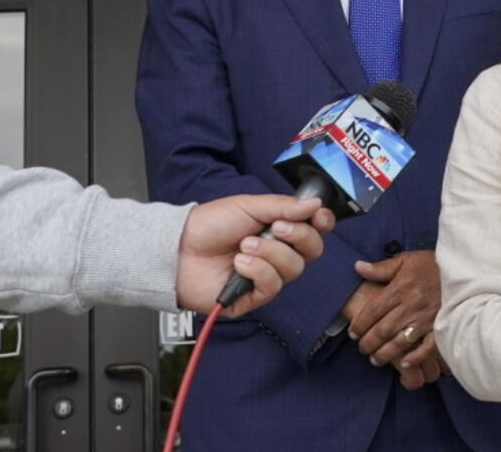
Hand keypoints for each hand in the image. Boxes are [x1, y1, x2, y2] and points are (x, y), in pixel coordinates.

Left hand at [175, 195, 334, 317]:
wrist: (178, 248)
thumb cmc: (210, 225)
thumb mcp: (248, 206)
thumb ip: (284, 206)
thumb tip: (315, 204)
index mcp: (279, 228)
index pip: (314, 229)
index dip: (322, 223)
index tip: (318, 217)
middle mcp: (277, 253)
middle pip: (312, 250)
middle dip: (298, 236)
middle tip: (276, 228)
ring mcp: (266, 275)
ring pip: (294, 268)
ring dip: (270, 254)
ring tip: (244, 246)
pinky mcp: (253, 296)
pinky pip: (273, 286)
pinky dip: (258, 271)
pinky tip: (239, 265)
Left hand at [349, 250, 442, 387]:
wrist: (464, 269)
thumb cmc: (433, 265)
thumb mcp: (406, 260)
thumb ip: (381, 268)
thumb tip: (358, 267)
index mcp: (401, 287)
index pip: (373, 310)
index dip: (360, 323)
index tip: (353, 332)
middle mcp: (412, 305)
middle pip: (383, 329)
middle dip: (368, 342)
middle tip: (362, 348)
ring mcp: (427, 318)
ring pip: (400, 341)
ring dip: (385, 353)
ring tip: (376, 359)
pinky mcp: (440, 326)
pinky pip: (426, 347)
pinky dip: (415, 357)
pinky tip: (404, 363)